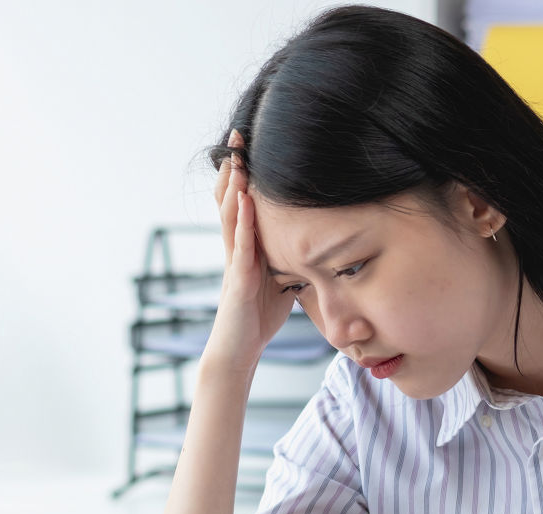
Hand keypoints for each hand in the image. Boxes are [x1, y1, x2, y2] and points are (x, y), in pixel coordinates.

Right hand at [203, 129, 296, 373]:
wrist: (237, 351)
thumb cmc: (257, 318)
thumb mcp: (281, 281)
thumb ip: (288, 259)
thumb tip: (312, 245)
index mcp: (246, 248)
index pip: (242, 203)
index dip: (244, 174)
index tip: (250, 145)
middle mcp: (236, 249)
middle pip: (230, 199)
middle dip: (234, 167)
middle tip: (237, 134)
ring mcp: (234, 262)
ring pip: (231, 216)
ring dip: (234, 185)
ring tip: (238, 157)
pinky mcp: (238, 279)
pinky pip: (239, 245)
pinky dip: (242, 220)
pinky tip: (245, 199)